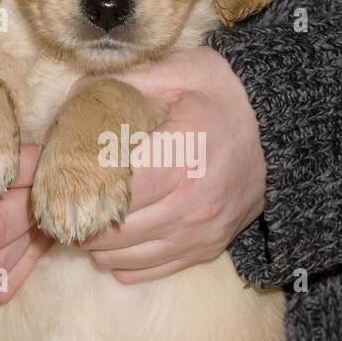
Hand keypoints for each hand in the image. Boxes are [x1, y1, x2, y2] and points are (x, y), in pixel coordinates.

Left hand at [78, 46, 266, 282]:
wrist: (284, 131)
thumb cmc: (226, 96)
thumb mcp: (181, 69)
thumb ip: (123, 81)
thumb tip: (73, 99)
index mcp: (180, 159)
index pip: (109, 191)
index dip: (75, 188)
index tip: (57, 177)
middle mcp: (190, 206)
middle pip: (109, 230)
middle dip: (77, 218)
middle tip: (61, 199)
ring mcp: (199, 233)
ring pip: (121, 257)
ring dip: (94, 242)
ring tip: (84, 216)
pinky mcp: (205, 249)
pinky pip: (145, 271)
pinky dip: (120, 260)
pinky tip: (112, 237)